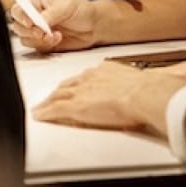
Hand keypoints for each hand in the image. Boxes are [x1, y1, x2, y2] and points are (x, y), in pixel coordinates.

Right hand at [10, 0, 97, 51]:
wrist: (93, 26)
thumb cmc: (81, 10)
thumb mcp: (67, 6)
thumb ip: (51, 14)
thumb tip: (39, 22)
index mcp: (36, 3)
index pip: (18, 10)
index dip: (21, 17)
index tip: (31, 23)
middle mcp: (34, 17)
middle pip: (18, 27)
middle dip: (31, 32)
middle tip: (44, 32)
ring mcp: (38, 31)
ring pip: (26, 39)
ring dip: (40, 40)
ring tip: (56, 35)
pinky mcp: (43, 44)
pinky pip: (36, 48)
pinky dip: (46, 46)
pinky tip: (58, 39)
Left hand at [32, 61, 185, 135]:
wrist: (142, 93)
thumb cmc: (145, 89)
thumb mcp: (134, 80)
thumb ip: (128, 84)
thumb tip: (136, 90)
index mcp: (104, 70)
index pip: (84, 77)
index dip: (76, 84)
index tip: (73, 88)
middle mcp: (90, 77)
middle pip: (67, 84)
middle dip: (57, 91)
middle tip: (50, 97)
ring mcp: (81, 91)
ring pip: (58, 95)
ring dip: (48, 101)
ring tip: (41, 107)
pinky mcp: (75, 106)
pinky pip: (55, 109)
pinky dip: (45, 113)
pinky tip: (40, 116)